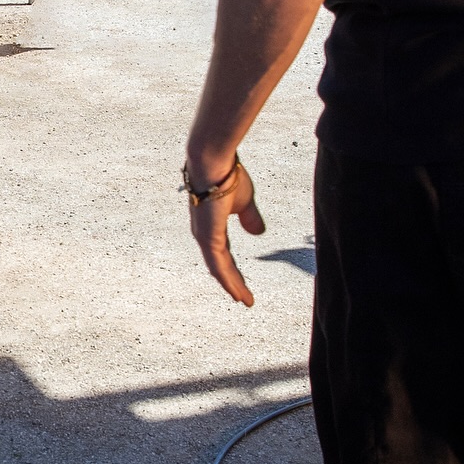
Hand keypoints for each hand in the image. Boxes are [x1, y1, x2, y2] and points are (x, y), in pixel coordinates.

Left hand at [188, 159, 265, 306]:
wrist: (215, 163)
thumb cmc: (228, 177)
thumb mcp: (244, 201)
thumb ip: (249, 218)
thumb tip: (258, 233)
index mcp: (211, 225)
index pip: (222, 253)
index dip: (233, 268)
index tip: (241, 281)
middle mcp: (204, 234)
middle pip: (220, 265)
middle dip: (232, 281)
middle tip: (242, 298)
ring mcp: (205, 237)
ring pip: (219, 269)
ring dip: (232, 285)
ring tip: (243, 300)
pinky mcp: (209, 238)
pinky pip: (219, 265)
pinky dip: (228, 280)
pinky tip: (237, 292)